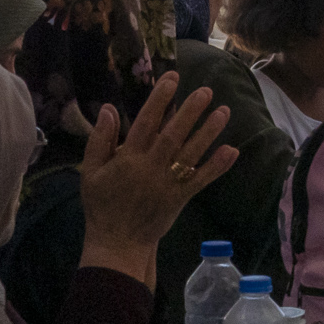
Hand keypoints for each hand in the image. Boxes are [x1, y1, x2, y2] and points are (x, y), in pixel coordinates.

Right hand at [77, 71, 238, 278]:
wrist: (116, 243)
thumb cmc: (102, 204)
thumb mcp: (91, 172)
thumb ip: (100, 139)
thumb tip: (108, 108)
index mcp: (127, 159)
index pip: (145, 124)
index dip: (159, 100)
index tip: (172, 79)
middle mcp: (150, 168)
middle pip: (173, 135)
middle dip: (190, 112)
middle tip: (206, 91)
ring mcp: (167, 183)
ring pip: (191, 154)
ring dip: (208, 132)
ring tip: (224, 111)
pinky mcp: (180, 197)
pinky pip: (201, 179)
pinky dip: (217, 166)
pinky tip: (232, 150)